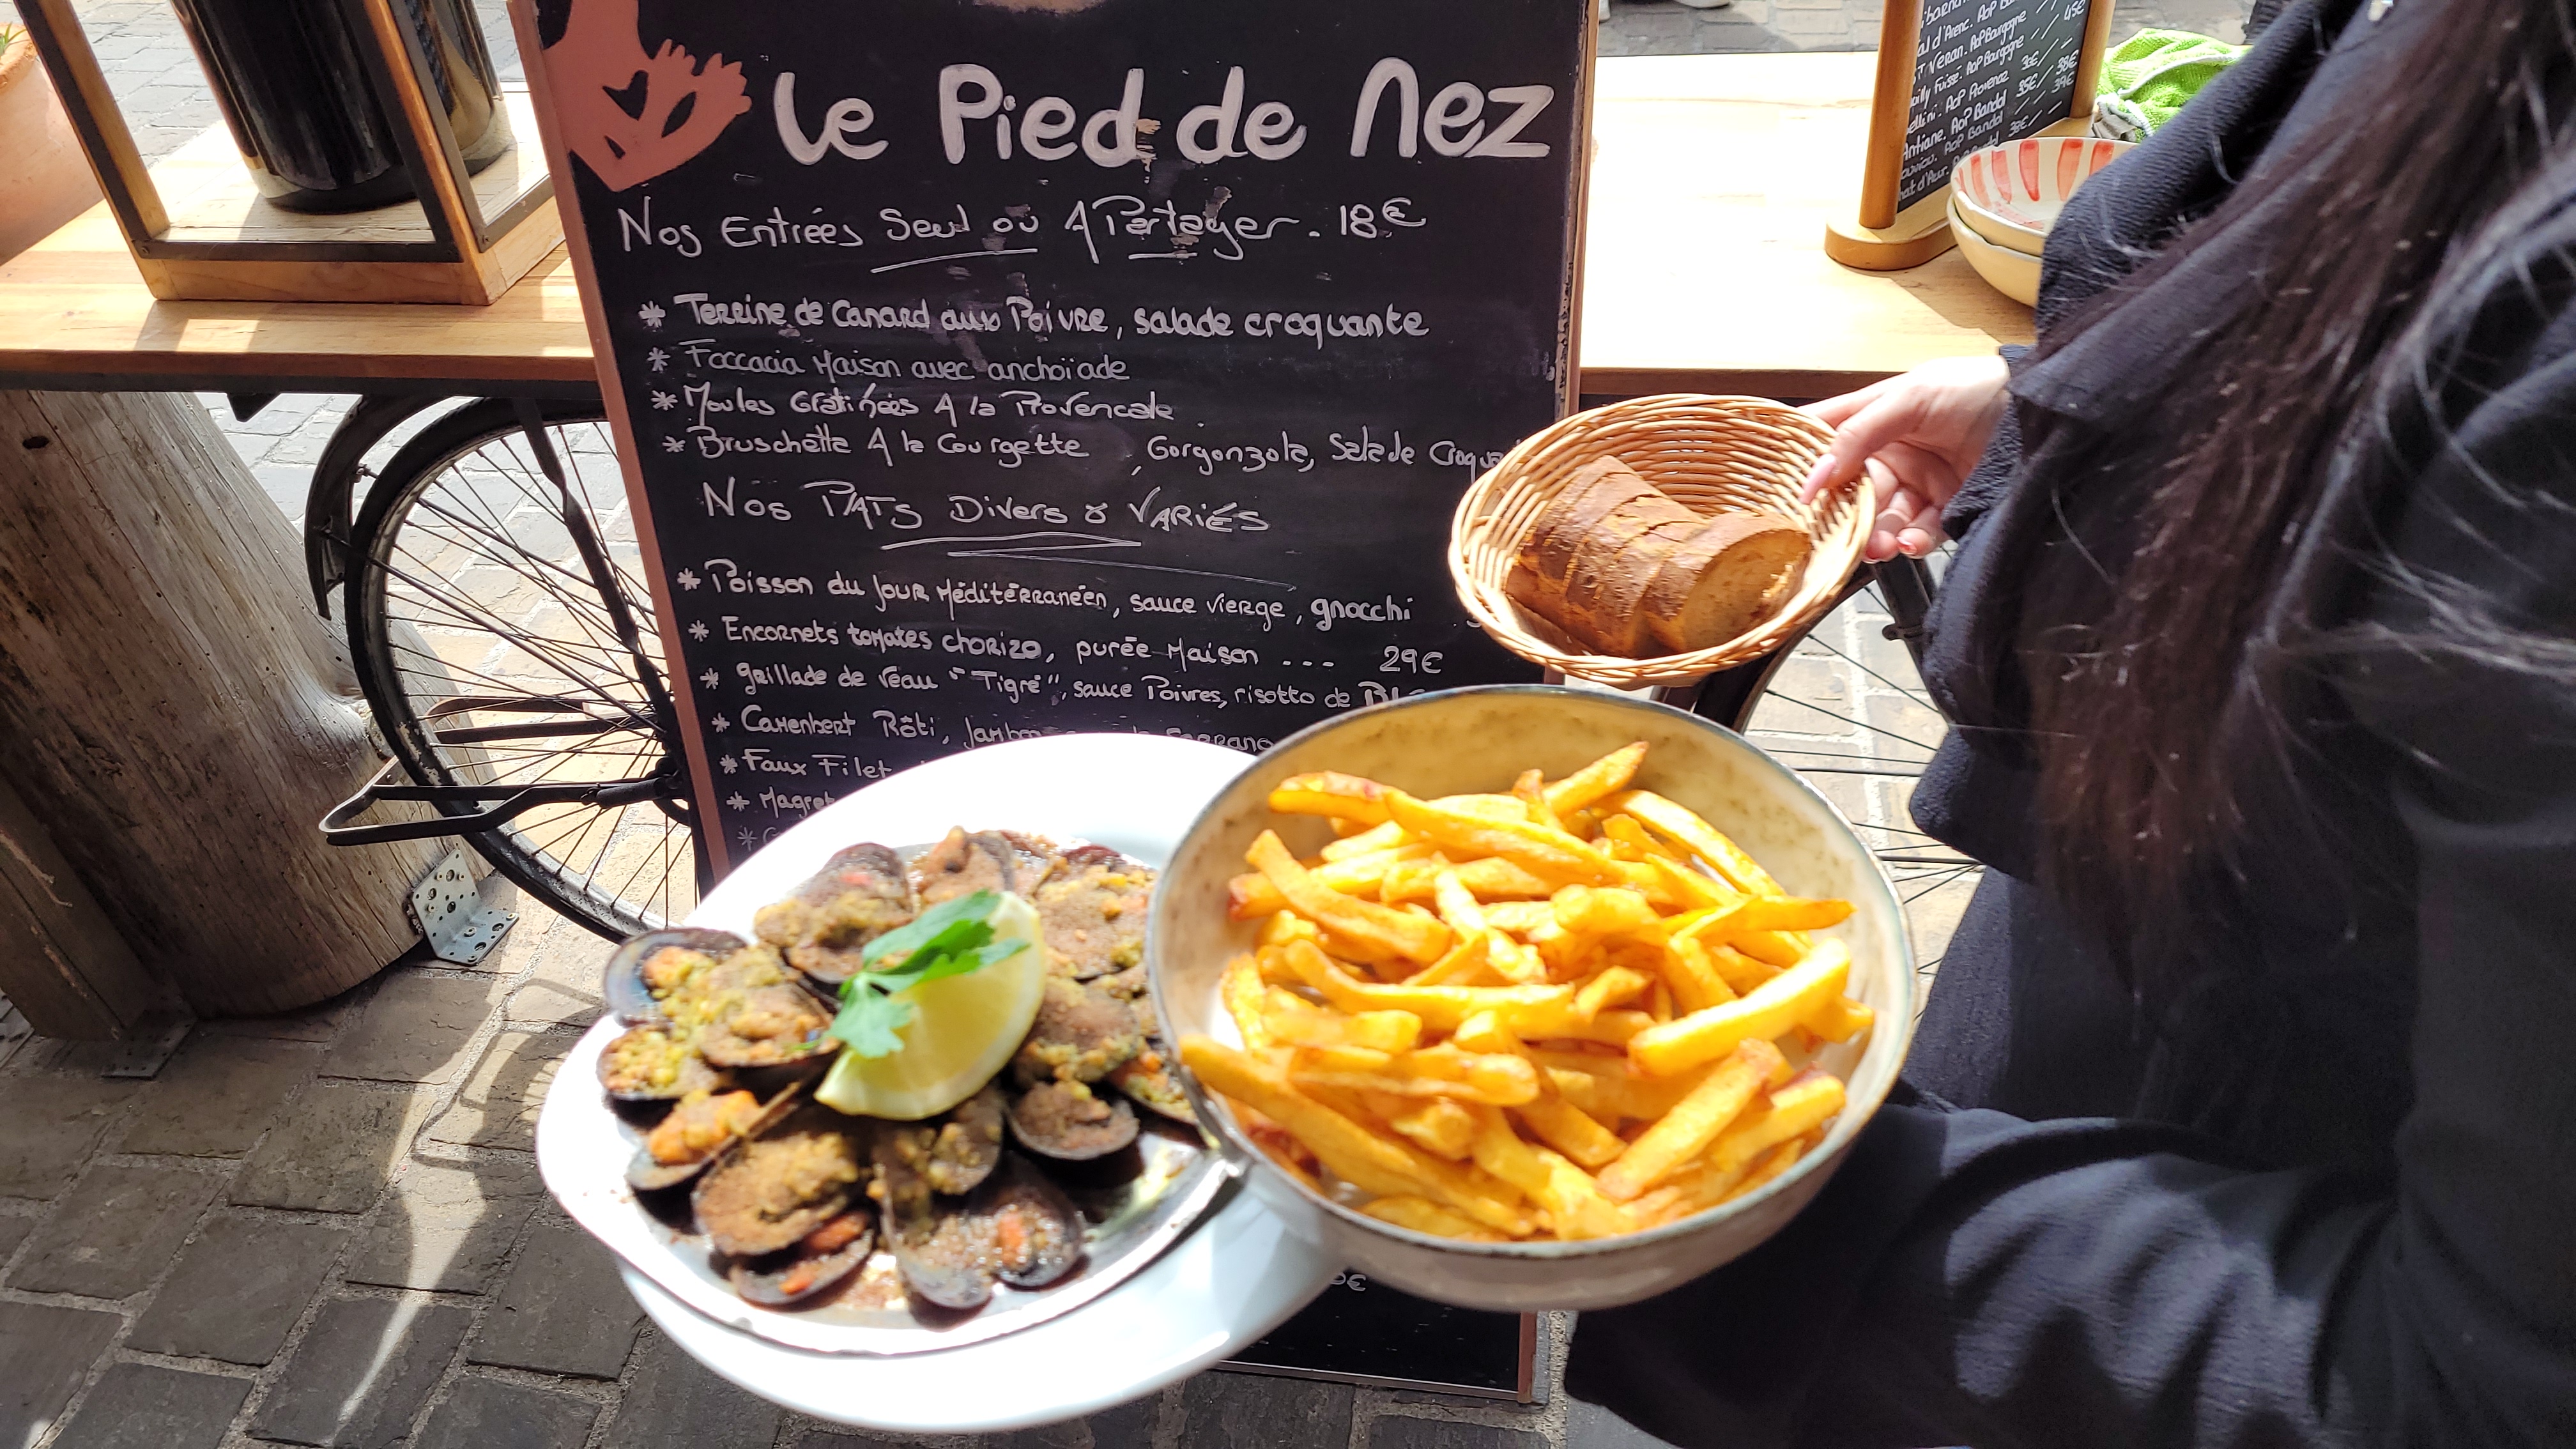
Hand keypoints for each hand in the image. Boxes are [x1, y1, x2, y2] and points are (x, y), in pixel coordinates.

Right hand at [1799, 356, 2010, 561]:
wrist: (2036, 412)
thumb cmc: (1971, 388)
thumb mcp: (1908, 397)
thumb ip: (1858, 433)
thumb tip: (1815, 475)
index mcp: (1874, 419)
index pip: (1824, 438)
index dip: (1802, 463)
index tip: (1785, 491)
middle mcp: (1891, 453)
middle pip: (1850, 491)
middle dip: (1843, 515)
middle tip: (1836, 534)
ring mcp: (1919, 482)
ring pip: (1882, 518)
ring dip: (1875, 535)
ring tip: (1876, 545)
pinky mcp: (1947, 507)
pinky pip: (1920, 533)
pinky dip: (1912, 543)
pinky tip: (1910, 542)